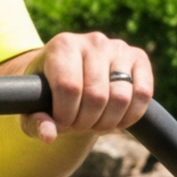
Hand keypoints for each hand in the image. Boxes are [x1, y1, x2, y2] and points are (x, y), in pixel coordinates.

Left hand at [31, 29, 154, 145]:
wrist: (69, 76)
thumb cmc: (47, 94)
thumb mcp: (32, 108)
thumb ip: (36, 122)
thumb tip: (49, 135)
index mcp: (62, 46)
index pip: (69, 88)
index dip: (66, 117)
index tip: (60, 124)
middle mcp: (93, 41)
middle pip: (97, 97)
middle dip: (86, 122)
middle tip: (78, 126)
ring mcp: (118, 47)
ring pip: (121, 98)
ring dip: (108, 122)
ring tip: (95, 123)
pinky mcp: (139, 57)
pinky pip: (144, 93)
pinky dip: (131, 115)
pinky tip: (116, 119)